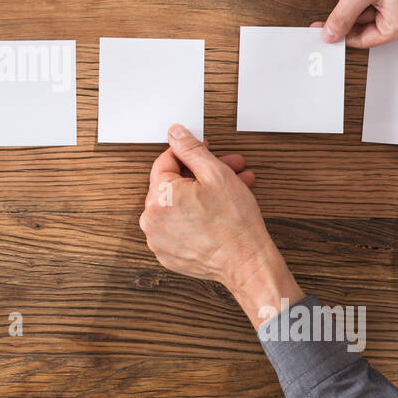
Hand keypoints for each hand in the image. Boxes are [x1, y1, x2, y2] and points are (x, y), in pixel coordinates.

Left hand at [139, 125, 302, 323]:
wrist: (247, 264)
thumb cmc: (234, 223)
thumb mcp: (216, 174)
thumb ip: (192, 149)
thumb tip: (175, 133)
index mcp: (158, 197)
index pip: (166, 161)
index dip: (190, 152)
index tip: (205, 150)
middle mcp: (151, 219)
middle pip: (174, 184)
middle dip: (203, 174)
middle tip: (230, 169)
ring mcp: (158, 239)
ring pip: (177, 205)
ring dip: (202, 194)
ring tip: (232, 191)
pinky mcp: (167, 253)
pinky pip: (177, 226)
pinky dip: (194, 216)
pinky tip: (218, 211)